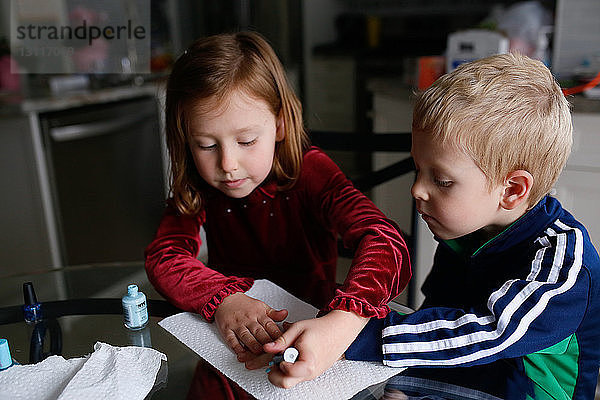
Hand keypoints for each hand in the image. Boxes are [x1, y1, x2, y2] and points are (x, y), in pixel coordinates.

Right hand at [214, 292, 287, 360]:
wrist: (225, 298)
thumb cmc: (244, 304)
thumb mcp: (261, 306)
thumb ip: (274, 313)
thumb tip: (285, 314)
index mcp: (259, 314)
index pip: (270, 326)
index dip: (277, 336)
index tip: (283, 344)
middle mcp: (248, 319)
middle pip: (259, 333)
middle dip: (267, 343)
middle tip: (273, 352)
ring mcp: (237, 325)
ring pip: (246, 337)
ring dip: (253, 346)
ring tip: (259, 353)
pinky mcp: (227, 330)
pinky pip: (231, 340)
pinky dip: (237, 347)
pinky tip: (242, 354)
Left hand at [250, 310, 367, 387]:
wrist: (340, 329)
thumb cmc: (322, 328)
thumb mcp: (298, 329)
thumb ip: (281, 340)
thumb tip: (268, 348)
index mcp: (308, 362)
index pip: (286, 373)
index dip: (278, 363)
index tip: (279, 354)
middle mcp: (311, 372)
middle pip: (286, 384)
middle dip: (276, 374)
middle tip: (276, 360)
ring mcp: (313, 374)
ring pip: (292, 381)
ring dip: (284, 371)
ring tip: (287, 355)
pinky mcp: (314, 373)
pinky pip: (299, 376)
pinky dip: (292, 370)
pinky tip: (294, 357)